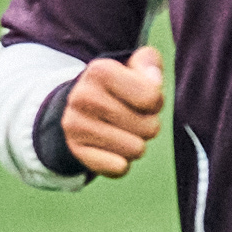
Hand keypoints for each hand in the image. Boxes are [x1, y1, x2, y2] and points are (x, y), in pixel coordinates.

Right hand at [54, 43, 170, 180]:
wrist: (80, 106)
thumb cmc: (119, 86)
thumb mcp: (135, 66)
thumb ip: (150, 63)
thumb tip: (153, 81)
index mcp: (99, 71)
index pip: (152, 98)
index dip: (155, 101)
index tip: (142, 97)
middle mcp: (82, 97)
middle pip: (150, 127)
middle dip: (148, 124)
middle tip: (132, 117)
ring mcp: (76, 126)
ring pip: (137, 150)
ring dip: (136, 143)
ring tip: (122, 130)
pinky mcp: (76, 151)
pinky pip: (118, 168)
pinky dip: (121, 162)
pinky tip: (112, 147)